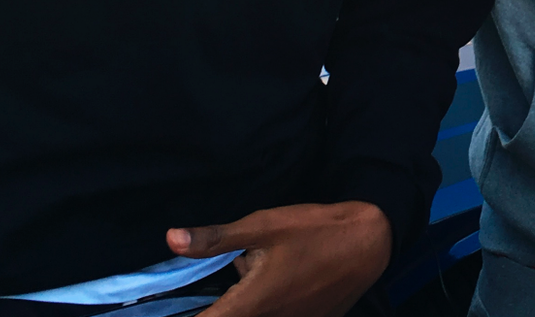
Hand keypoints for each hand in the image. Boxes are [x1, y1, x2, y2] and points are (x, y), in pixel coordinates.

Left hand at [167, 201, 391, 316]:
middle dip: (223, 306)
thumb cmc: (314, 231)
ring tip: (267, 272)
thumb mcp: (263, 226)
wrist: (369, 242)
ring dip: (247, 304)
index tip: (166, 313)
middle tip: (227, 279)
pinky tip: (286, 280)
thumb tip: (171, 239)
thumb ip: (216, 239)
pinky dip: (271, 305)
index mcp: (252, 303)